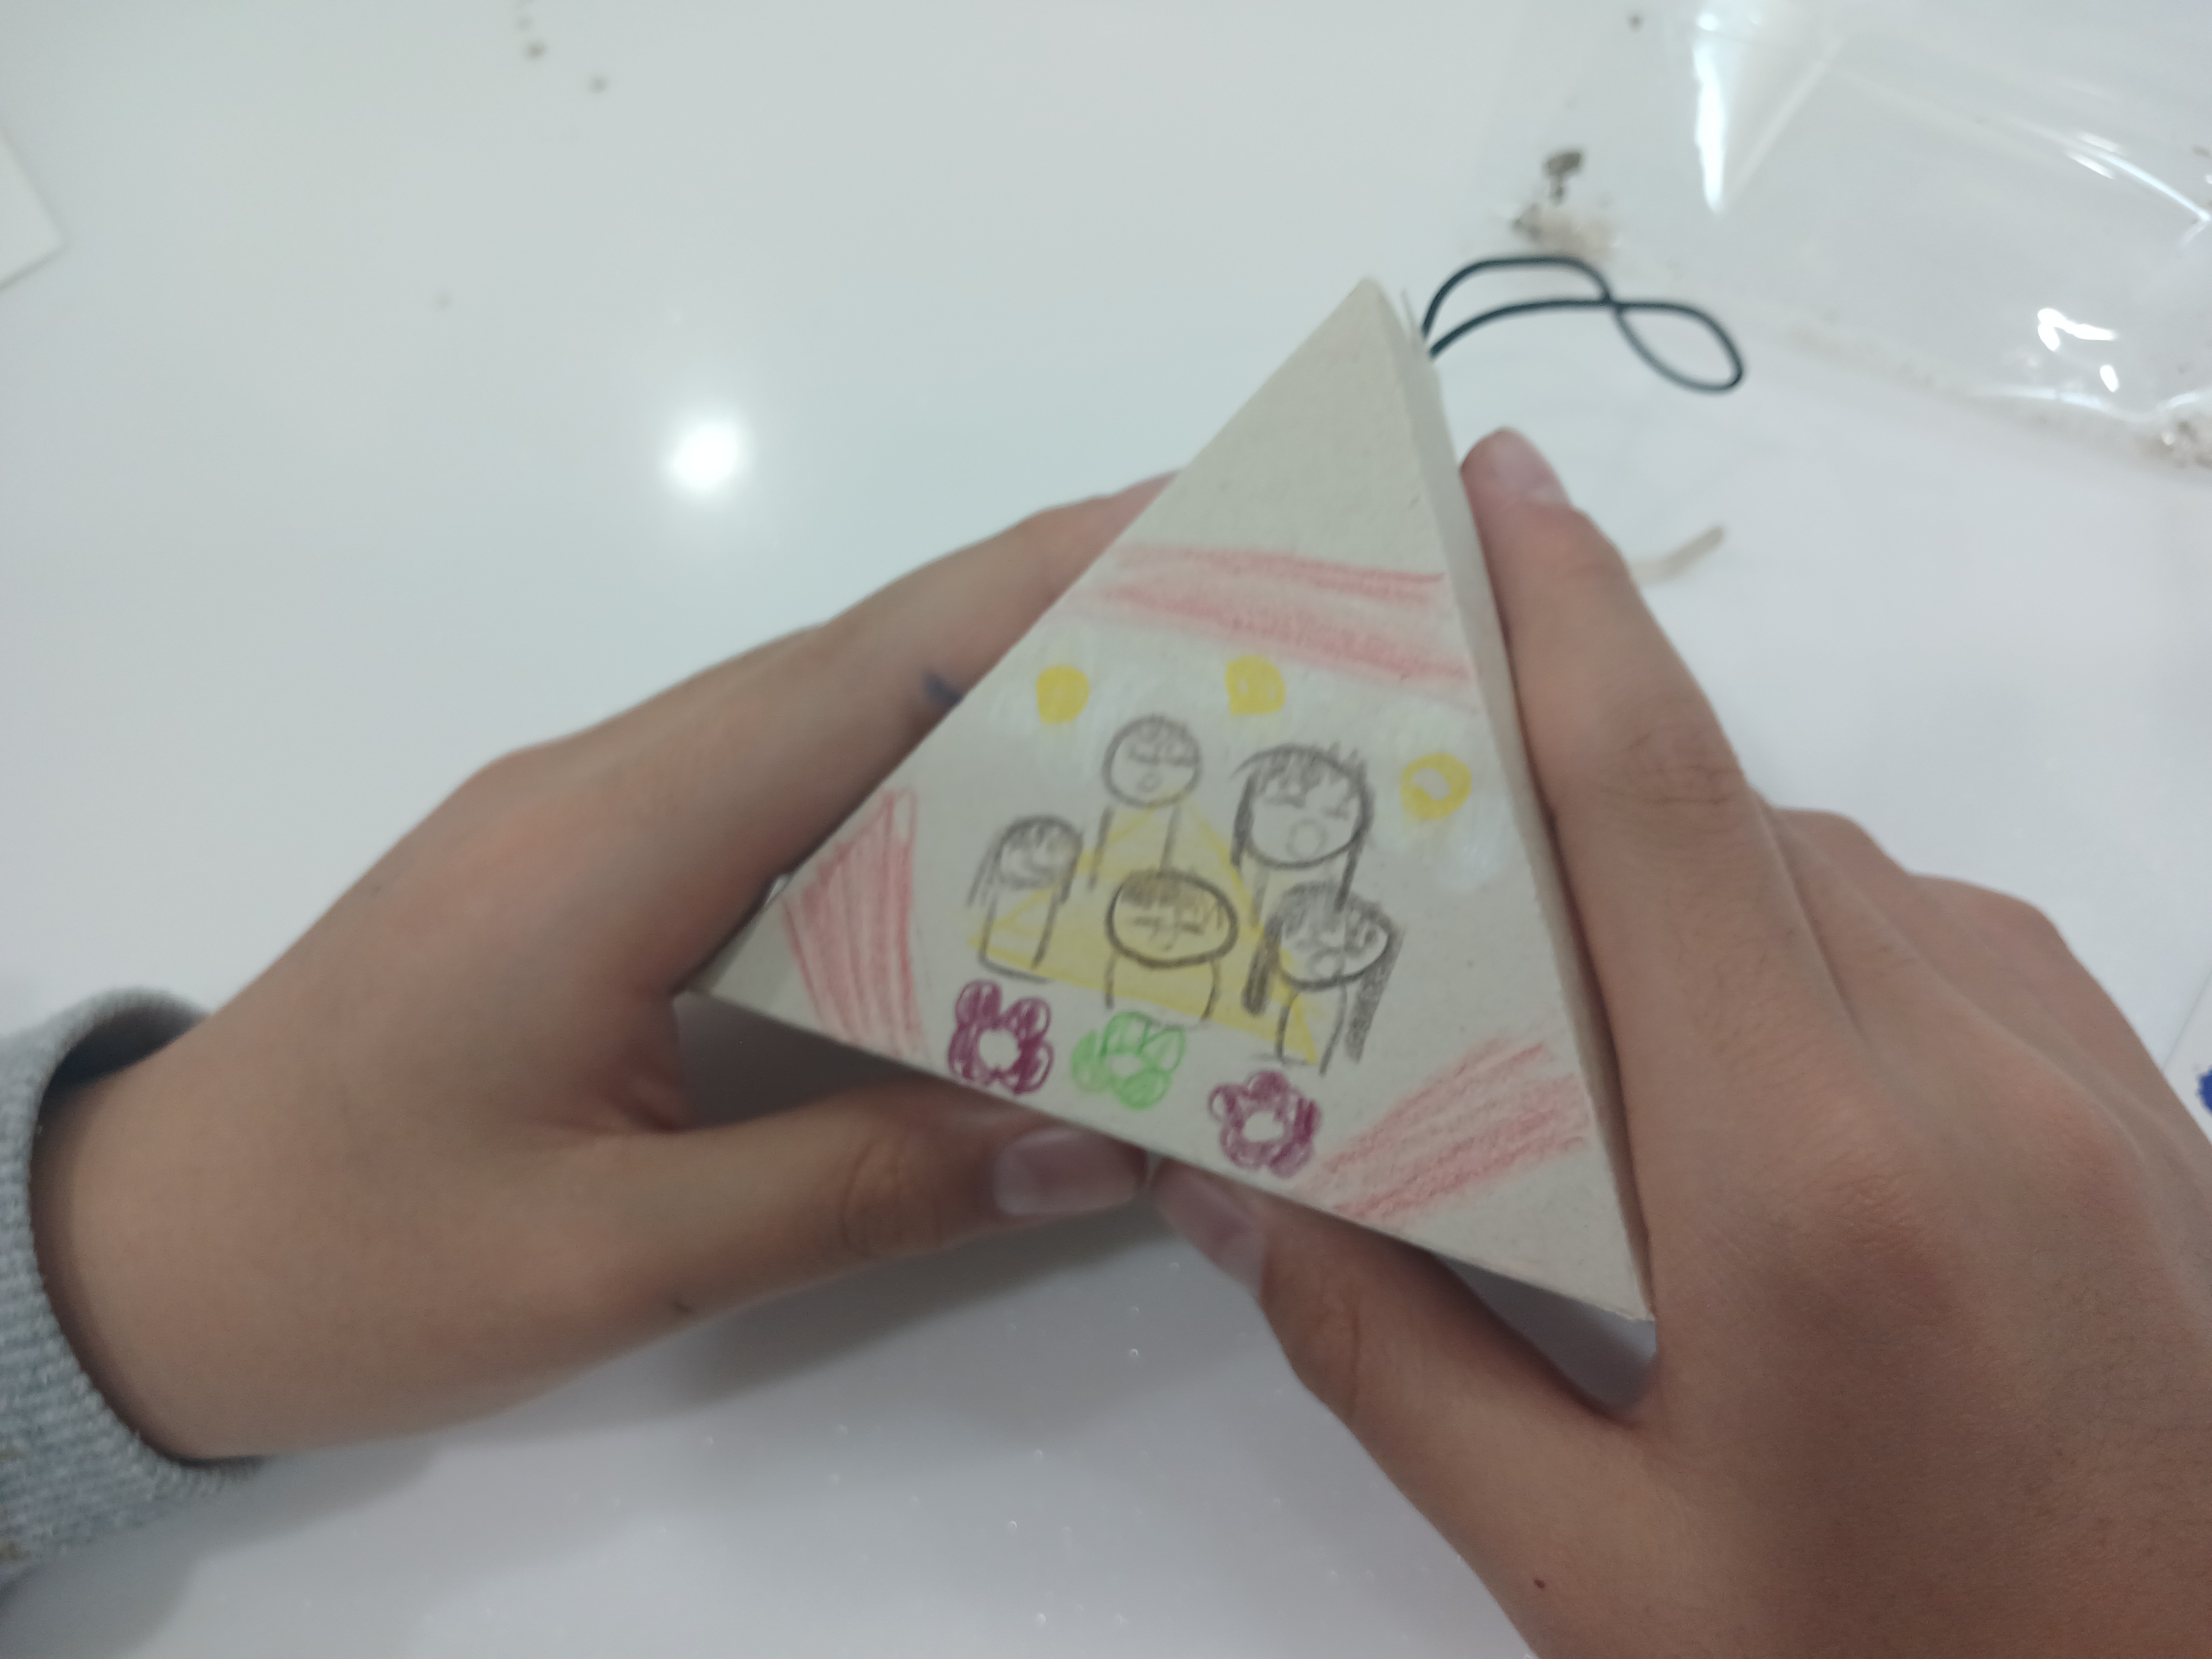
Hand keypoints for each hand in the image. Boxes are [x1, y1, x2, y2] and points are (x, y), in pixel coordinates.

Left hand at [32, 482, 1162, 1460]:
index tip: (1187, 531)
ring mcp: (579, 811)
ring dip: (976, 698)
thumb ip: (857, 1191)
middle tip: (1232, 629)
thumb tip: (1090, 1140)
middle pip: (856, 663)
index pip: (861, 673)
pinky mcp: (575, 860)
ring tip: (1156, 722)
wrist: (140, 1256)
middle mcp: (599, 785)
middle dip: (1045, 619)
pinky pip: (765, 781)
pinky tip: (988, 837)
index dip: (1033, 588)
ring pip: (814, 717)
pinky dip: (894, 778)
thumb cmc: (352, 1262)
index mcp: (609, 846)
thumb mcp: (611, 1261)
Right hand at [1156, 431, 2211, 1656]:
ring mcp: (2087, 1075)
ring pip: (1836, 878)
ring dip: (1687, 879)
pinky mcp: (2148, 1105)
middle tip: (1428, 796)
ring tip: (1565, 986)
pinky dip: (1808, 947)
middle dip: (1570, 772)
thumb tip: (1238, 1184)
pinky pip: (1940, 943)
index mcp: (1804, 1177)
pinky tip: (1744, 1072)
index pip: (1657, 805)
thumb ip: (1394, 1356)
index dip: (1564, 619)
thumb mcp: (1594, 1571)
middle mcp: (1966, 1072)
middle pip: (1730, 826)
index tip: (1491, 486)